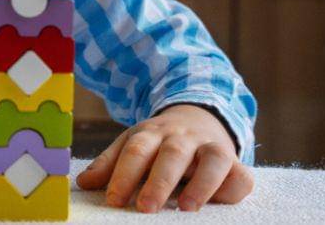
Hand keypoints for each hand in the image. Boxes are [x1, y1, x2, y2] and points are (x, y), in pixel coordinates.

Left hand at [75, 104, 253, 212]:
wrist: (198, 116)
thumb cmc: (159, 142)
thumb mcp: (133, 144)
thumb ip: (110, 164)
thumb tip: (83, 183)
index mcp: (152, 133)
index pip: (135, 150)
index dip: (123, 174)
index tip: (113, 199)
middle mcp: (182, 137)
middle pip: (172, 154)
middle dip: (158, 181)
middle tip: (145, 207)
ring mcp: (211, 147)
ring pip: (212, 159)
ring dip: (201, 183)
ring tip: (185, 208)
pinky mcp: (235, 162)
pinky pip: (240, 174)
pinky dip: (232, 188)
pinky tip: (219, 203)